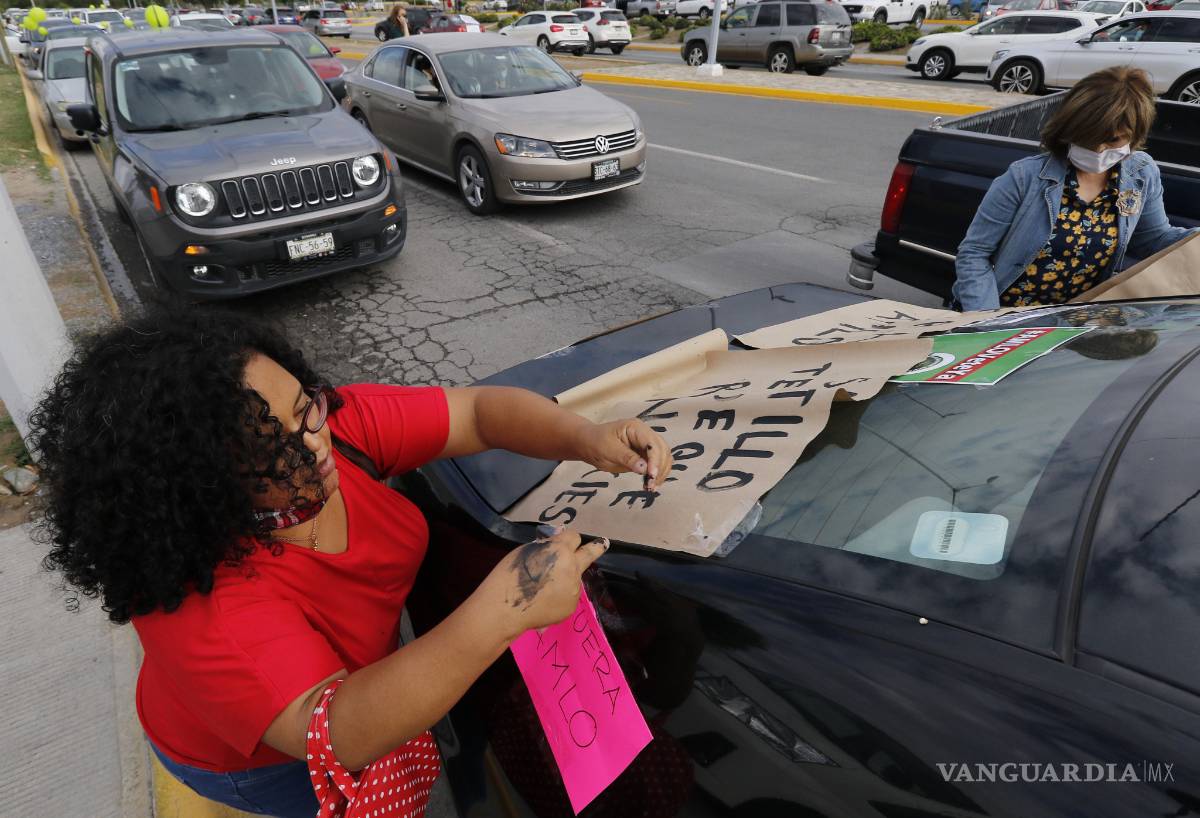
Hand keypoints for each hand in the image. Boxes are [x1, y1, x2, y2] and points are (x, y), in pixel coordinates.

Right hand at [486, 530, 607, 637]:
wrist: (506, 609)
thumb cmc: (509, 576)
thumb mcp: (525, 551)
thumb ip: (546, 546)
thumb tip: (558, 540)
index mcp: (560, 550)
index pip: (573, 536)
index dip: (567, 539)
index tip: (564, 541)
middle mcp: (572, 567)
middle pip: (590, 553)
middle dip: (596, 547)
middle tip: (603, 544)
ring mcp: (574, 588)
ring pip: (575, 576)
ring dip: (566, 577)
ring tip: (545, 588)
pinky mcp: (572, 605)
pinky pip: (569, 594)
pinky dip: (560, 595)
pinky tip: (544, 600)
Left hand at [577, 419, 672, 490]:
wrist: (589, 444)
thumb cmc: (596, 443)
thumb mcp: (608, 450)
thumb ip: (627, 458)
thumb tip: (644, 469)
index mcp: (636, 428)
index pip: (652, 443)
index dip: (655, 460)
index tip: (651, 475)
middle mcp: (645, 434)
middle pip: (662, 450)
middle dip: (659, 468)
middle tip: (650, 486)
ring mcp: (646, 444)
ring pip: (664, 457)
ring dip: (661, 473)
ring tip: (650, 488)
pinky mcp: (645, 455)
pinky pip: (657, 464)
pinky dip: (656, 475)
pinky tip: (650, 485)